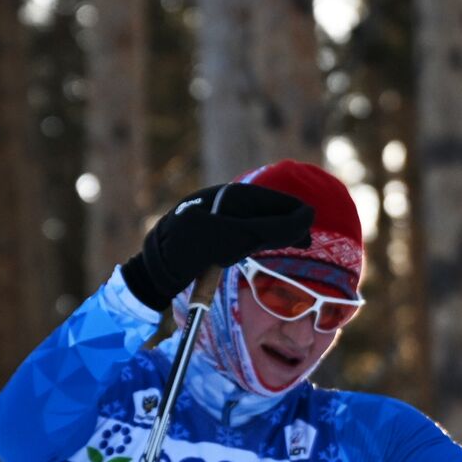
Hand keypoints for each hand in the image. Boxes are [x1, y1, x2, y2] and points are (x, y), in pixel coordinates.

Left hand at [120, 183, 315, 310]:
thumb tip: (308, 217)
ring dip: (269, 239)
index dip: (298, 219)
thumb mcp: (233, 238)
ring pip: (260, 226)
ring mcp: (222, 217)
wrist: (152, 266)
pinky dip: (253, 246)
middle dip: (285, 230)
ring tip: (273, 249)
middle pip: (273, 213)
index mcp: (235, 195)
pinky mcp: (215, 232)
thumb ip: (270, 228)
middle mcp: (230, 201)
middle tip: (297, 247)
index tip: (306, 240)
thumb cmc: (190, 248)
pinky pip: (245, 237)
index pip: (281, 202)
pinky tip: (250, 254)